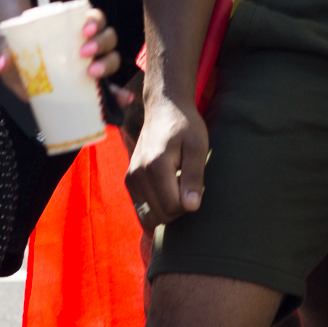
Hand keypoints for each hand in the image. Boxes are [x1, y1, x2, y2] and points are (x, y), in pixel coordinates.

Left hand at [0, 12, 131, 104]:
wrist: (20, 70)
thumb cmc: (20, 53)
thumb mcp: (11, 49)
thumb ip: (6, 52)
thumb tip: (2, 64)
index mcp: (73, 28)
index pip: (93, 18)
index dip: (94, 21)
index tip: (83, 30)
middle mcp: (88, 43)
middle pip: (107, 37)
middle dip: (100, 43)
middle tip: (83, 53)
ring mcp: (92, 63)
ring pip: (112, 58)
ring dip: (108, 64)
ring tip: (93, 74)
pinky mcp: (92, 86)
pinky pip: (111, 89)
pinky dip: (119, 94)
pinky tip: (126, 100)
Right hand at [128, 91, 209, 226]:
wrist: (163, 109)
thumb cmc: (185, 126)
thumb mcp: (198, 147)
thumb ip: (194, 177)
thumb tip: (192, 207)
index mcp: (156, 166)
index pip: (173, 207)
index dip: (190, 204)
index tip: (198, 186)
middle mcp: (137, 174)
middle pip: (160, 216)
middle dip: (179, 209)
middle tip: (189, 187)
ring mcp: (130, 178)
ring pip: (149, 217)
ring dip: (167, 210)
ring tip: (178, 187)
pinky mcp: (129, 181)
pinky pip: (142, 210)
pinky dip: (156, 208)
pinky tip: (168, 191)